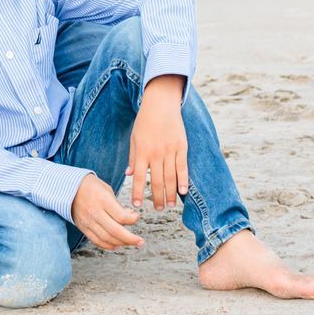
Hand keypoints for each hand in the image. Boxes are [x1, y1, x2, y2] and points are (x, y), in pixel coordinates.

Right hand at [70, 173, 143, 250]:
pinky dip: (108, 245)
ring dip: (121, 243)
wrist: (67, 188)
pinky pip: (96, 241)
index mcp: (102, 200)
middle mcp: (94, 212)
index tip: (137, 217)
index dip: (132, 220)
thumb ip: (118, 205)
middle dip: (130, 239)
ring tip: (130, 242)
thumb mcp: (106, 189)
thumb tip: (131, 217)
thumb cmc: (90, 186)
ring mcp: (88, 222)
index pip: (121, 216)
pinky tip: (116, 245)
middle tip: (140, 242)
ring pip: (107, 238)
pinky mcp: (83, 227)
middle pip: (115, 231)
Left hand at [126, 75, 187, 211]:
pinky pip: (183, 168)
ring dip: (171, 194)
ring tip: (170, 205)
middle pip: (157, 182)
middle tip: (159, 210)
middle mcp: (156, 154)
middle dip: (157, 198)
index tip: (137, 205)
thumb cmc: (145, 122)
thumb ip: (133, 158)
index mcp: (142, 152)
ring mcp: (170, 151)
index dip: (138, 193)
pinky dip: (183, 181)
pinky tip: (183, 192)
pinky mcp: (181, 147)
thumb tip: (130, 175)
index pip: (140, 178)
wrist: (161, 105)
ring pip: (171, 178)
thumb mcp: (134, 139)